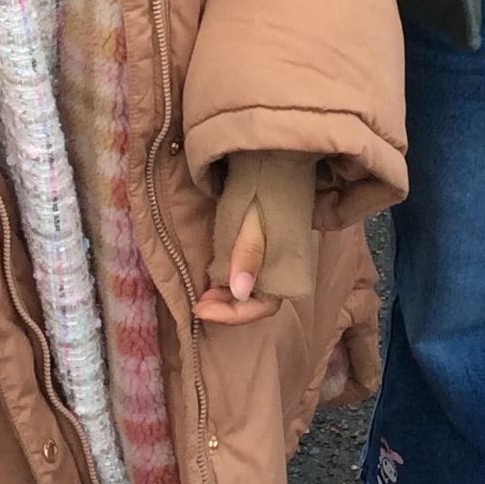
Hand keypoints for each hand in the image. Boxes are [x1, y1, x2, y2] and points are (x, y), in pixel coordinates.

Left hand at [193, 200, 281, 326]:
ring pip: (247, 295)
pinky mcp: (258, 256)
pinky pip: (243, 281)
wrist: (270, 169)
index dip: (231, 315)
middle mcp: (280, 272)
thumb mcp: (252, 223)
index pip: (261, 307)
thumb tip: (238, 291)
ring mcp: (269, 265)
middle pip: (253, 304)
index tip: (201, 310)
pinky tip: (210, 282)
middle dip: (225, 310)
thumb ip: (247, 255)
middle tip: (198, 304)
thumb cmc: (263, 193)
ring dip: (224, 300)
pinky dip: (225, 286)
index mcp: (285, 268)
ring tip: (201, 296)